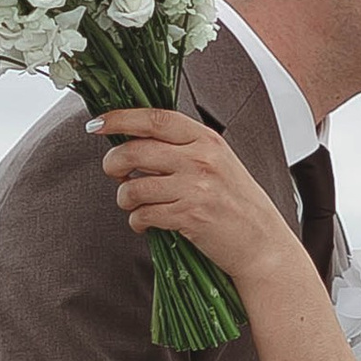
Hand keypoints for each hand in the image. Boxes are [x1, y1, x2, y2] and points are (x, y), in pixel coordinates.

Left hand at [96, 109, 291, 276]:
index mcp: (206, 139)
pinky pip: (143, 215)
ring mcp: (196, 187)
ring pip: (133, 186)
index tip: (98, 123)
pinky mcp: (189, 216)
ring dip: (125, 198)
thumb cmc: (236, 203)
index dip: (120, 118)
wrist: (262, 242)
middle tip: (114, 173)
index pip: (154, 118)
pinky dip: (137, 221)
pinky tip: (145, 223)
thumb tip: (135, 141)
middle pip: (135, 151)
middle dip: (113, 163)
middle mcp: (201, 159)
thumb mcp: (216, 162)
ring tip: (134, 203)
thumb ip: (182, 148)